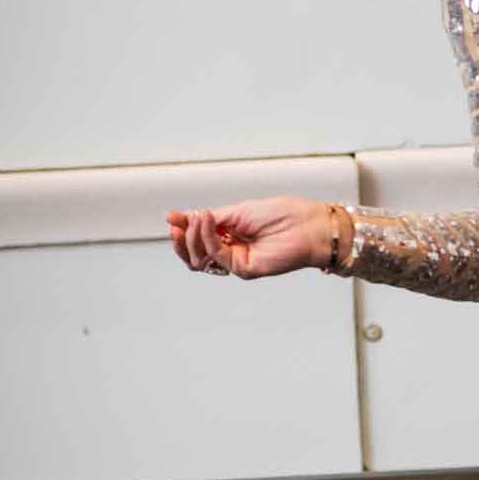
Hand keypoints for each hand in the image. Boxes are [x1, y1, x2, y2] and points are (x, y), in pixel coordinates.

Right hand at [166, 196, 336, 278]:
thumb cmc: (283, 215)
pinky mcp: (244, 269)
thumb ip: (211, 218)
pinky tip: (207, 221)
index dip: (183, 228)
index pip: (198, 238)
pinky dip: (207, 237)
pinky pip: (217, 255)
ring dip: (192, 238)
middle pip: (194, 255)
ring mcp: (237, 261)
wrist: (307, 225)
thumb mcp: (238, 211)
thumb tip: (183, 216)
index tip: (171, 217)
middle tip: (175, 225)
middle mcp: (232, 250)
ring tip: (196, 220)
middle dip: (182, 239)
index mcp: (231, 235)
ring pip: (200, 260)